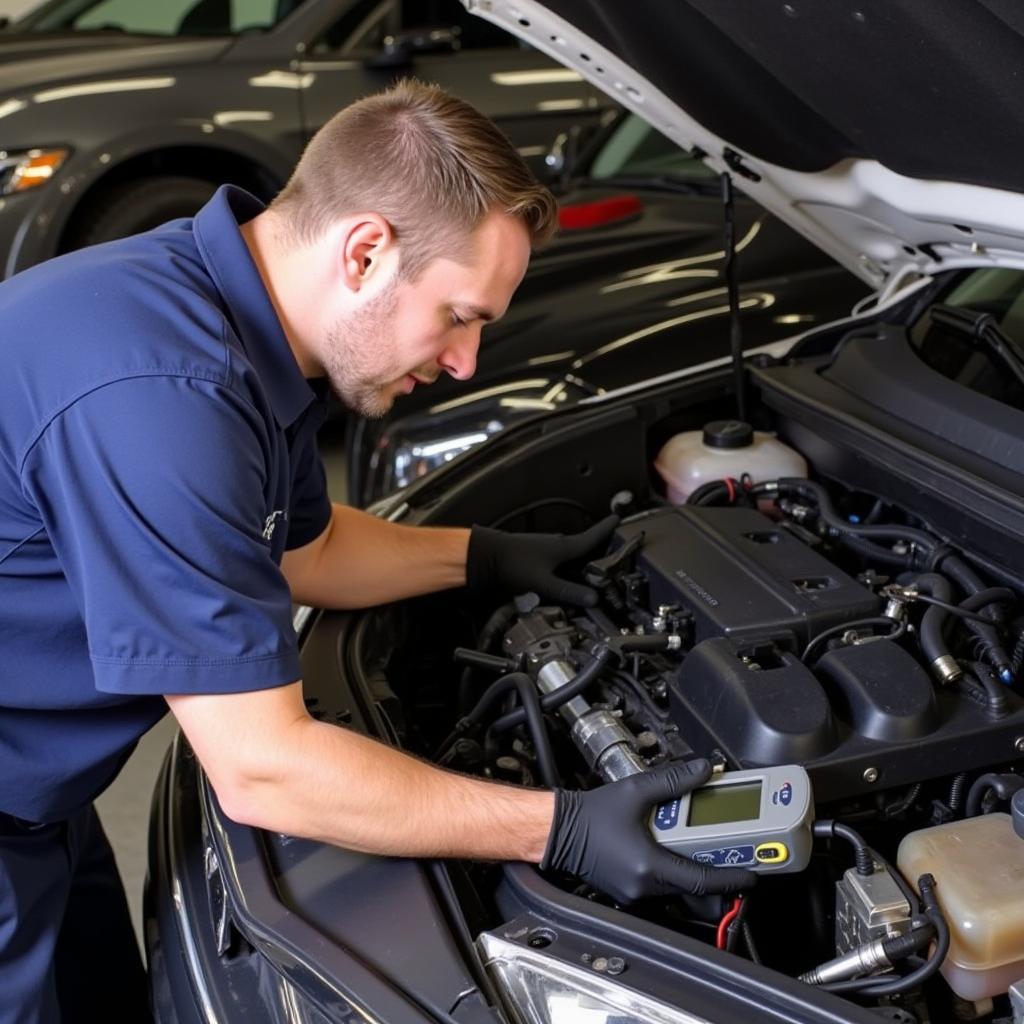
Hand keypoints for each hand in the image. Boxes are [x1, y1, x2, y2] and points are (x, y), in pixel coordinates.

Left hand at [466, 515, 617, 605]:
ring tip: (591, 572)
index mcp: (564, 546)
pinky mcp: (536, 556)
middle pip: (585, 546)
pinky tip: (564, 579)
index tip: (619, 520)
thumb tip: (593, 599)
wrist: (486, 557)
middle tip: (613, 552)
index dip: (608, 529)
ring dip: (581, 561)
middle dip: (599, 550)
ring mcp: (546, 549)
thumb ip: (569, 592)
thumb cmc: (512, 563)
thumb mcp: (545, 582)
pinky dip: (566, 568)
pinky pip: (559, 561)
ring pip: (571, 554)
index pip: (593, 536)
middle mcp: (557, 544)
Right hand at [541, 760, 756, 903]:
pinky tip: (676, 849)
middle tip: (736, 859)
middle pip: (695, 890)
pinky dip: (676, 871)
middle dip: (719, 877)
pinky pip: (662, 888)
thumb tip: (702, 770)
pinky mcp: (629, 892)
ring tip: (707, 849)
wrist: (558, 831)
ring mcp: (636, 894)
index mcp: (649, 866)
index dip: (732, 878)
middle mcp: (645, 887)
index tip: (751, 874)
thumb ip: (673, 780)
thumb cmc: (590, 816)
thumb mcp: (635, 791)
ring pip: (679, 891)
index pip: (703, 880)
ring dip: (696, 873)